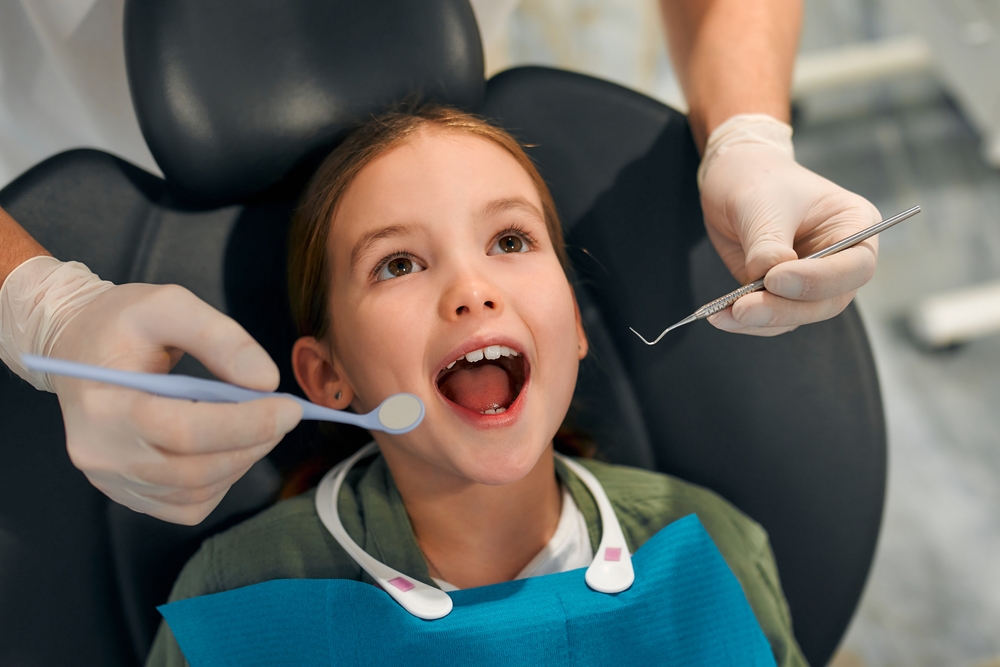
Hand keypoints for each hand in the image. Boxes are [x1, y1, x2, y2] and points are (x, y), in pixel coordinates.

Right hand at [45, 281, 301, 524]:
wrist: (78, 348)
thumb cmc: (123, 324)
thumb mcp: (169, 305)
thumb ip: (220, 338)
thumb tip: (266, 381)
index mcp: (104, 406)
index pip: (183, 431)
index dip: (246, 424)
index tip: (290, 408)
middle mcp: (100, 454)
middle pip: (194, 470)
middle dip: (253, 443)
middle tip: (286, 414)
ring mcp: (111, 480)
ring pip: (197, 493)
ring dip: (242, 461)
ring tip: (259, 424)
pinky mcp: (126, 494)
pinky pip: (188, 505)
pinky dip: (221, 481)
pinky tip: (226, 446)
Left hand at [697, 115, 880, 335]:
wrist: (733, 177)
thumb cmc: (758, 178)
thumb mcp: (761, 203)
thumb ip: (767, 243)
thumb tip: (766, 278)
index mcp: (855, 225)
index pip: (855, 265)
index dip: (818, 279)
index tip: (774, 278)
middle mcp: (840, 259)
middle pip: (829, 301)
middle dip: (785, 308)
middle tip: (744, 308)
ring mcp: (811, 280)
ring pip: (799, 316)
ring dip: (762, 321)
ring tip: (724, 315)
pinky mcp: (781, 294)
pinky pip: (772, 319)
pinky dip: (746, 323)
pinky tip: (720, 316)